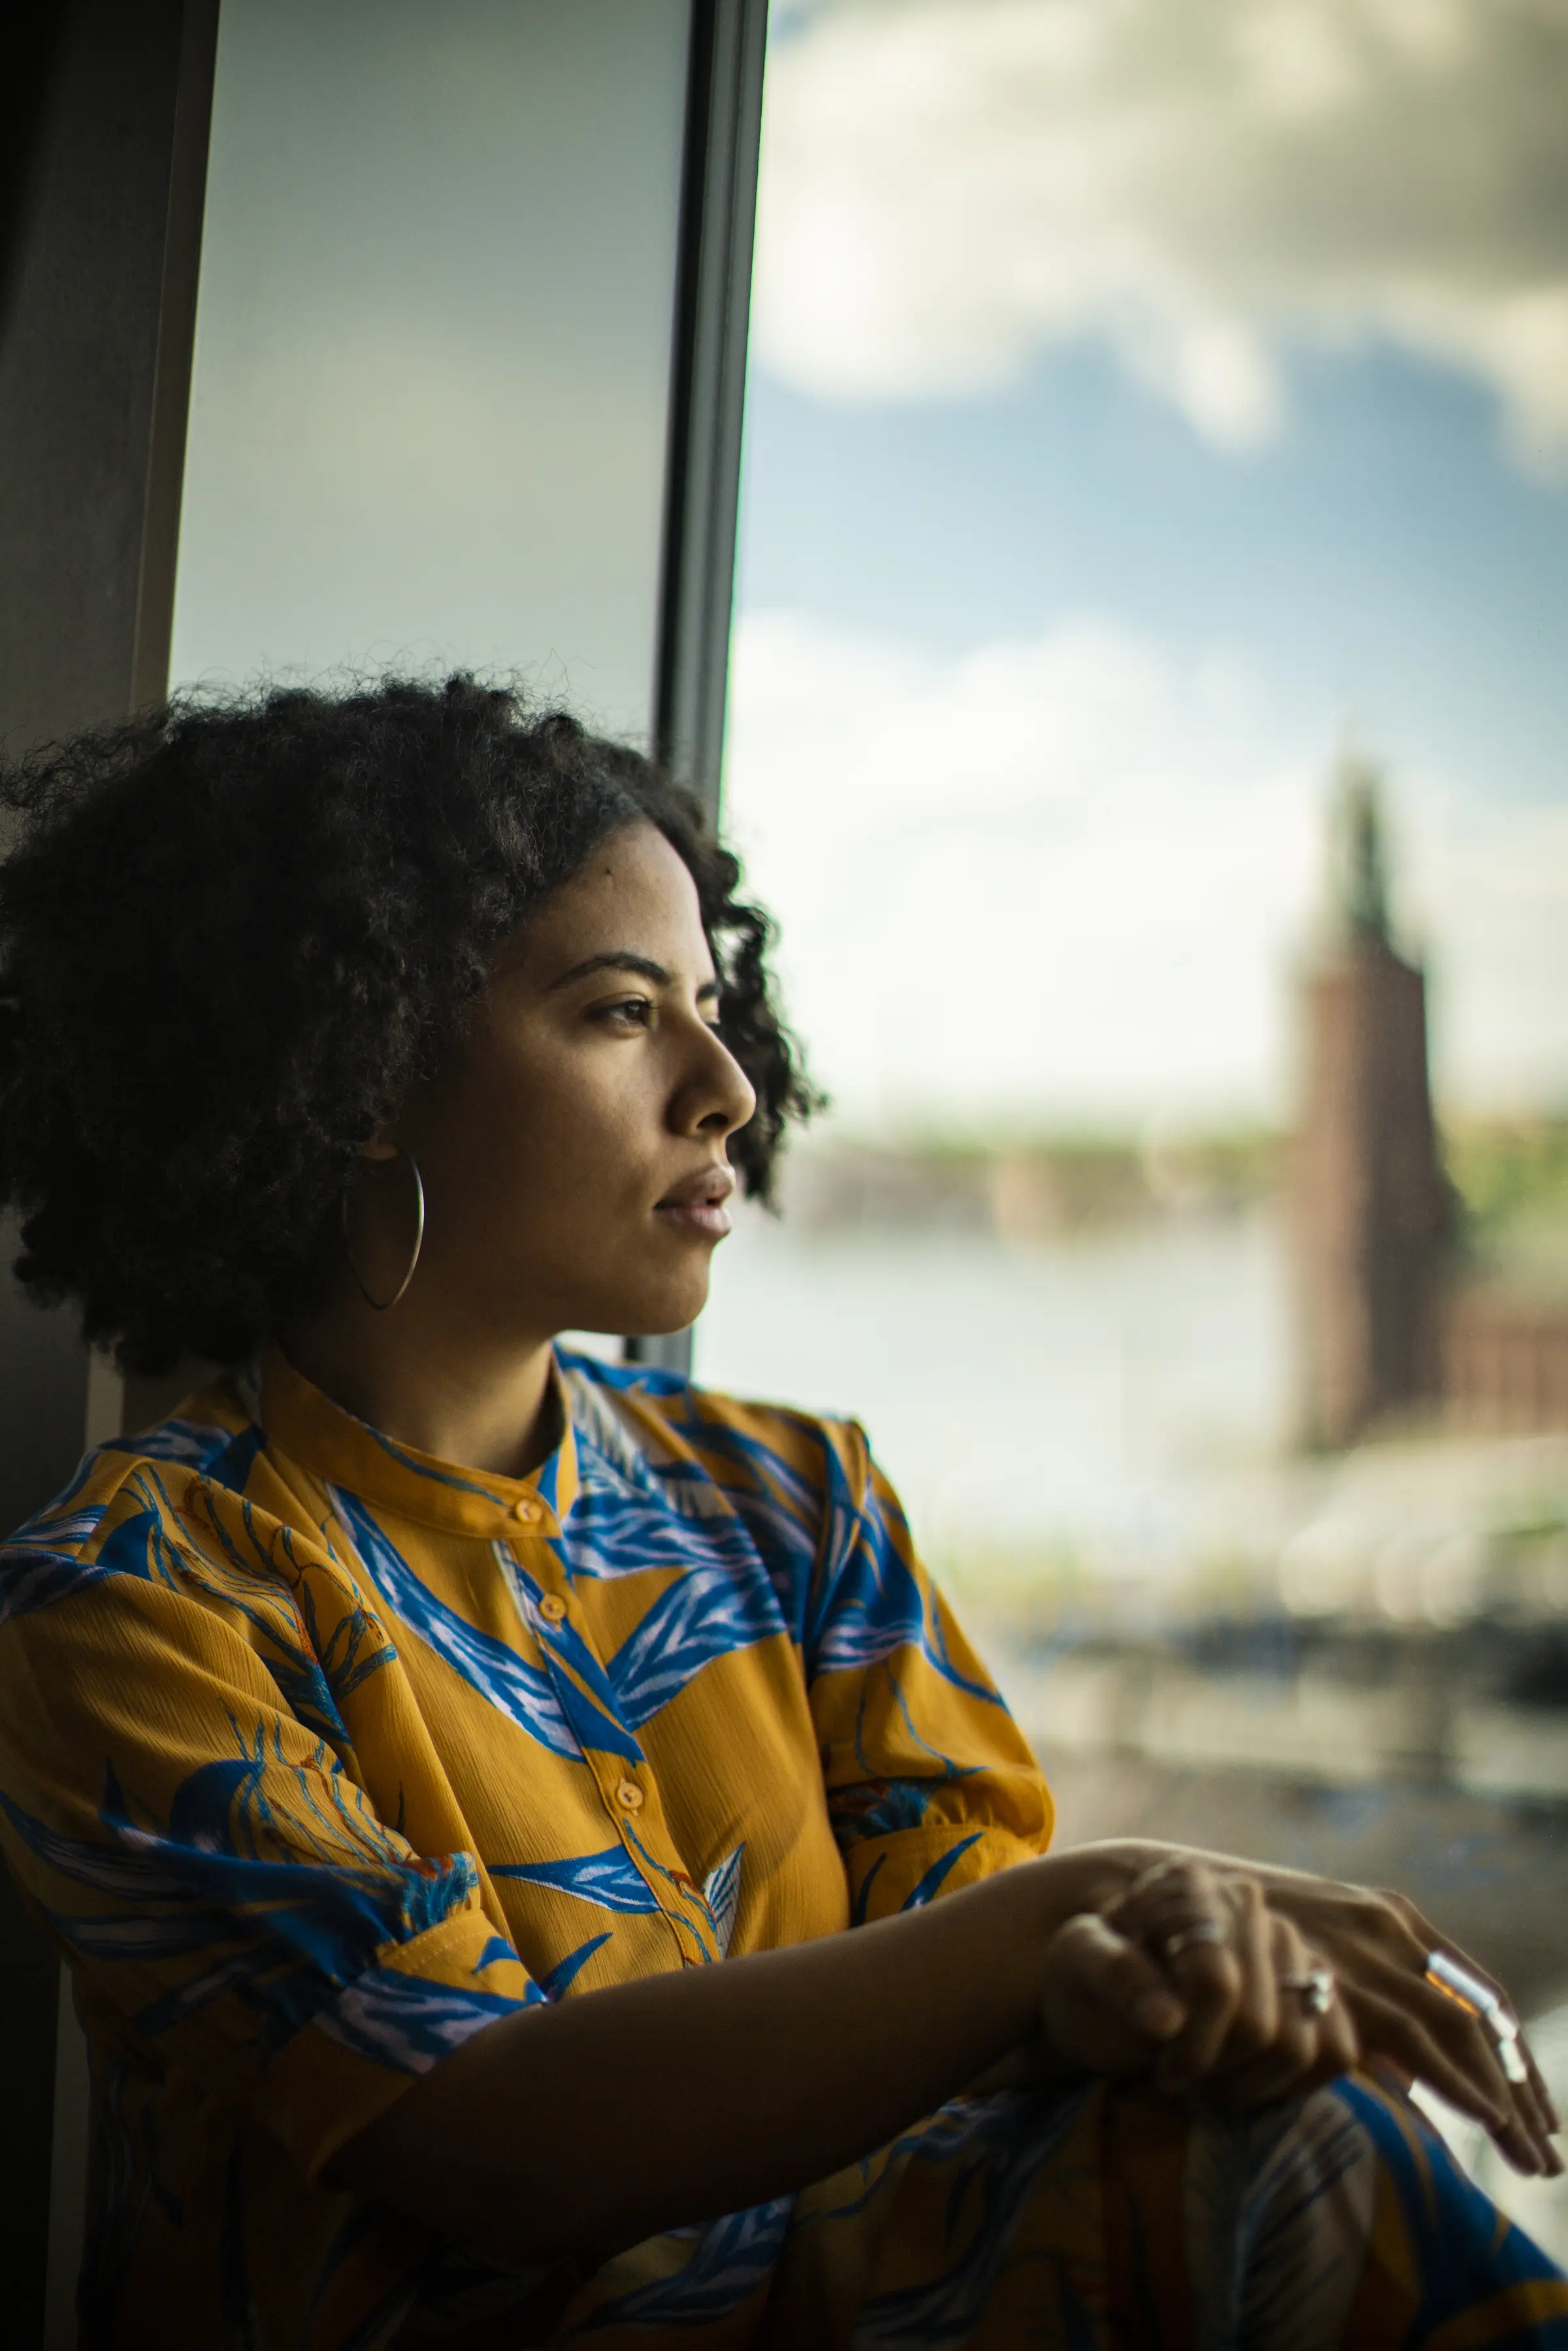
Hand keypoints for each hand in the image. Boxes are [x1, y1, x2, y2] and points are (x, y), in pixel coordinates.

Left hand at [1033, 1858, 1355, 2107]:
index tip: (1164, 2073)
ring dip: (1251, 2083)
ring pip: (1301, 2043)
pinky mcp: (1314, 1985)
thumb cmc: (1087, 1977)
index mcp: (1187, 1887)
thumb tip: (1168, 2019)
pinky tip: (1249, 2080)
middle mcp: (1246, 1903)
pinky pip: (1338, 2049)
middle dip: (1216, 2069)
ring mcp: (1288, 1943)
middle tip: (1179, 2078)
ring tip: (1208, 2080)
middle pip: (1261, 2024)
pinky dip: (1295, 2083)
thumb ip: (1115, 1976)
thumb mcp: (1074, 1964)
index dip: (1194, 2045)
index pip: (1217, 1982)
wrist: (1105, 1995)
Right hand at [1237, 1863, 1561, 2178]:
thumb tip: (1408, 2071)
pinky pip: (1410, 2037)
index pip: (1475, 1995)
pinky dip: (1454, 2078)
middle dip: (1520, 2088)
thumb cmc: (1237, 1933)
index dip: (1511, 2055)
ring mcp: (1365, 1953)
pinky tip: (1482, 2115)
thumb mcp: (1318, 1950)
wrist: (1168, 1895)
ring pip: (1457, 2031)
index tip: (1539, 2111)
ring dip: (1501, 2096)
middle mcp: (1390, 1930)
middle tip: (1547, 2153)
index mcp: (1394, 1919)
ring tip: (1532, 2154)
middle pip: (1478, 2017)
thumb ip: (1364, 1994)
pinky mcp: (1338, 1978)